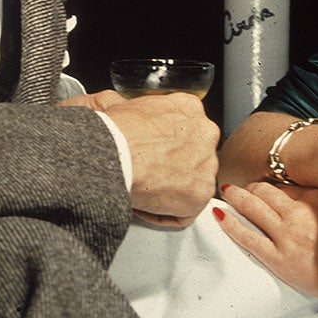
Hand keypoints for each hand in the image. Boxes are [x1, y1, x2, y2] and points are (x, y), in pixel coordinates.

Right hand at [88, 88, 216, 227]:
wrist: (110, 155)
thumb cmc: (112, 132)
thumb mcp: (119, 104)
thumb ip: (134, 110)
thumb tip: (119, 109)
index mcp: (188, 107)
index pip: (184, 128)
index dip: (164, 144)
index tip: (149, 152)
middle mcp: (205, 132)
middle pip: (194, 154)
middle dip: (171, 166)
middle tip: (146, 172)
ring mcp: (207, 164)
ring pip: (192, 182)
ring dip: (170, 190)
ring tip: (144, 189)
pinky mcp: (201, 194)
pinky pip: (185, 210)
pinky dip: (164, 213)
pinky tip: (145, 204)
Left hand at [215, 183, 317, 308]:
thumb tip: (314, 195)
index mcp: (317, 200)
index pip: (284, 184)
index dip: (270, 183)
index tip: (262, 183)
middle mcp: (299, 213)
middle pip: (265, 190)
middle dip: (251, 187)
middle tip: (240, 187)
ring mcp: (287, 235)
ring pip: (252, 206)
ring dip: (236, 196)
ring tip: (227, 191)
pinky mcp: (279, 259)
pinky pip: (247, 236)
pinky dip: (229, 223)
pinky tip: (219, 215)